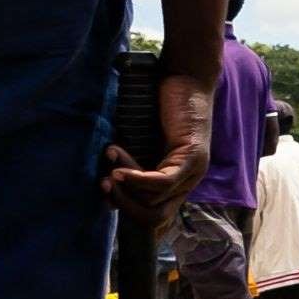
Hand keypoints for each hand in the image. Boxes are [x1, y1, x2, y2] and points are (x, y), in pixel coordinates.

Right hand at [101, 65, 213, 229]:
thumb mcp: (141, 144)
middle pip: (153, 216)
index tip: (105, 198)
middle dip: (123, 205)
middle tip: (104, 184)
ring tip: (111, 164)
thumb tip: (105, 186)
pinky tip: (119, 171)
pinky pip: (163, 181)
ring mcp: (194, 171)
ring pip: (153, 198)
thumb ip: (128, 165)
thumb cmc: (159, 109)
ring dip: (125, 185)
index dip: (128, 213)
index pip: (155, 218)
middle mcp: (188, 182)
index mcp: (176, 184)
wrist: (186, 80)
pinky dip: (138, 180)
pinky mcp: (193, 157)